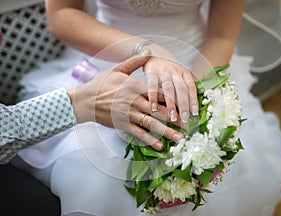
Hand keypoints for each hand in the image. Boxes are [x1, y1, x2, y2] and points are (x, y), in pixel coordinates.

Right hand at [68, 51, 183, 149]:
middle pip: (160, 111)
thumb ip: (134, 62)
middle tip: (188, 126)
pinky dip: (150, 140)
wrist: (84, 100)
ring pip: (153, 124)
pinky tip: (160, 146)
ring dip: (167, 132)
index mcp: (137, 87)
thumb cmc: (101, 84)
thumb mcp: (118, 69)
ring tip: (179, 138)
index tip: (185, 106)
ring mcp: (130, 114)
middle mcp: (136, 101)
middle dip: (176, 119)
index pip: (161, 94)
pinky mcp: (124, 125)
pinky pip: (140, 134)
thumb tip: (148, 52)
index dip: (175, 101)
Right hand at [143, 44, 198, 122]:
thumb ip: (184, 87)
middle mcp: (176, 71)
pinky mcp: (151, 72)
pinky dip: (154, 97)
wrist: (153, 53)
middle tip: (184, 119)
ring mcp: (163, 71)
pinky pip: (153, 86)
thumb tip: (192, 108)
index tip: (195, 114)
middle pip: (182, 89)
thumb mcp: (178, 75)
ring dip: (171, 104)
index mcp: (184, 73)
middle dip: (184, 105)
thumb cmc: (167, 70)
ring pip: (169, 89)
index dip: (193, 100)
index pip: (191, 87)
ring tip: (172, 117)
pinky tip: (154, 108)